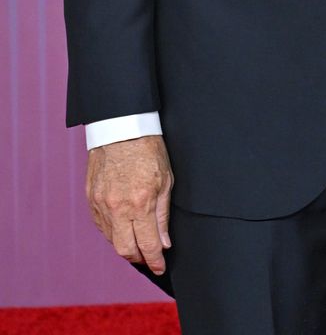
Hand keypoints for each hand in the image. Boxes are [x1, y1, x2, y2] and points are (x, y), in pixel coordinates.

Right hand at [86, 134, 173, 274]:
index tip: (161, 266)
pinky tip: (123, 226)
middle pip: (126, 250)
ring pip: (112, 240)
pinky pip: (102, 226)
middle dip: (139, 258)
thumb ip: (162, 214)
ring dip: (126, 245)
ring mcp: (101, 205)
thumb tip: (163, 242)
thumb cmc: (148, 149)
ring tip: (138, 240)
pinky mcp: (91, 199)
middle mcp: (118, 208)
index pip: (148, 244)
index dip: (156, 261)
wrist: (120, 127)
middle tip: (149, 257)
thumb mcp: (166, 179)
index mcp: (140, 203)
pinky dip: (113, 231)